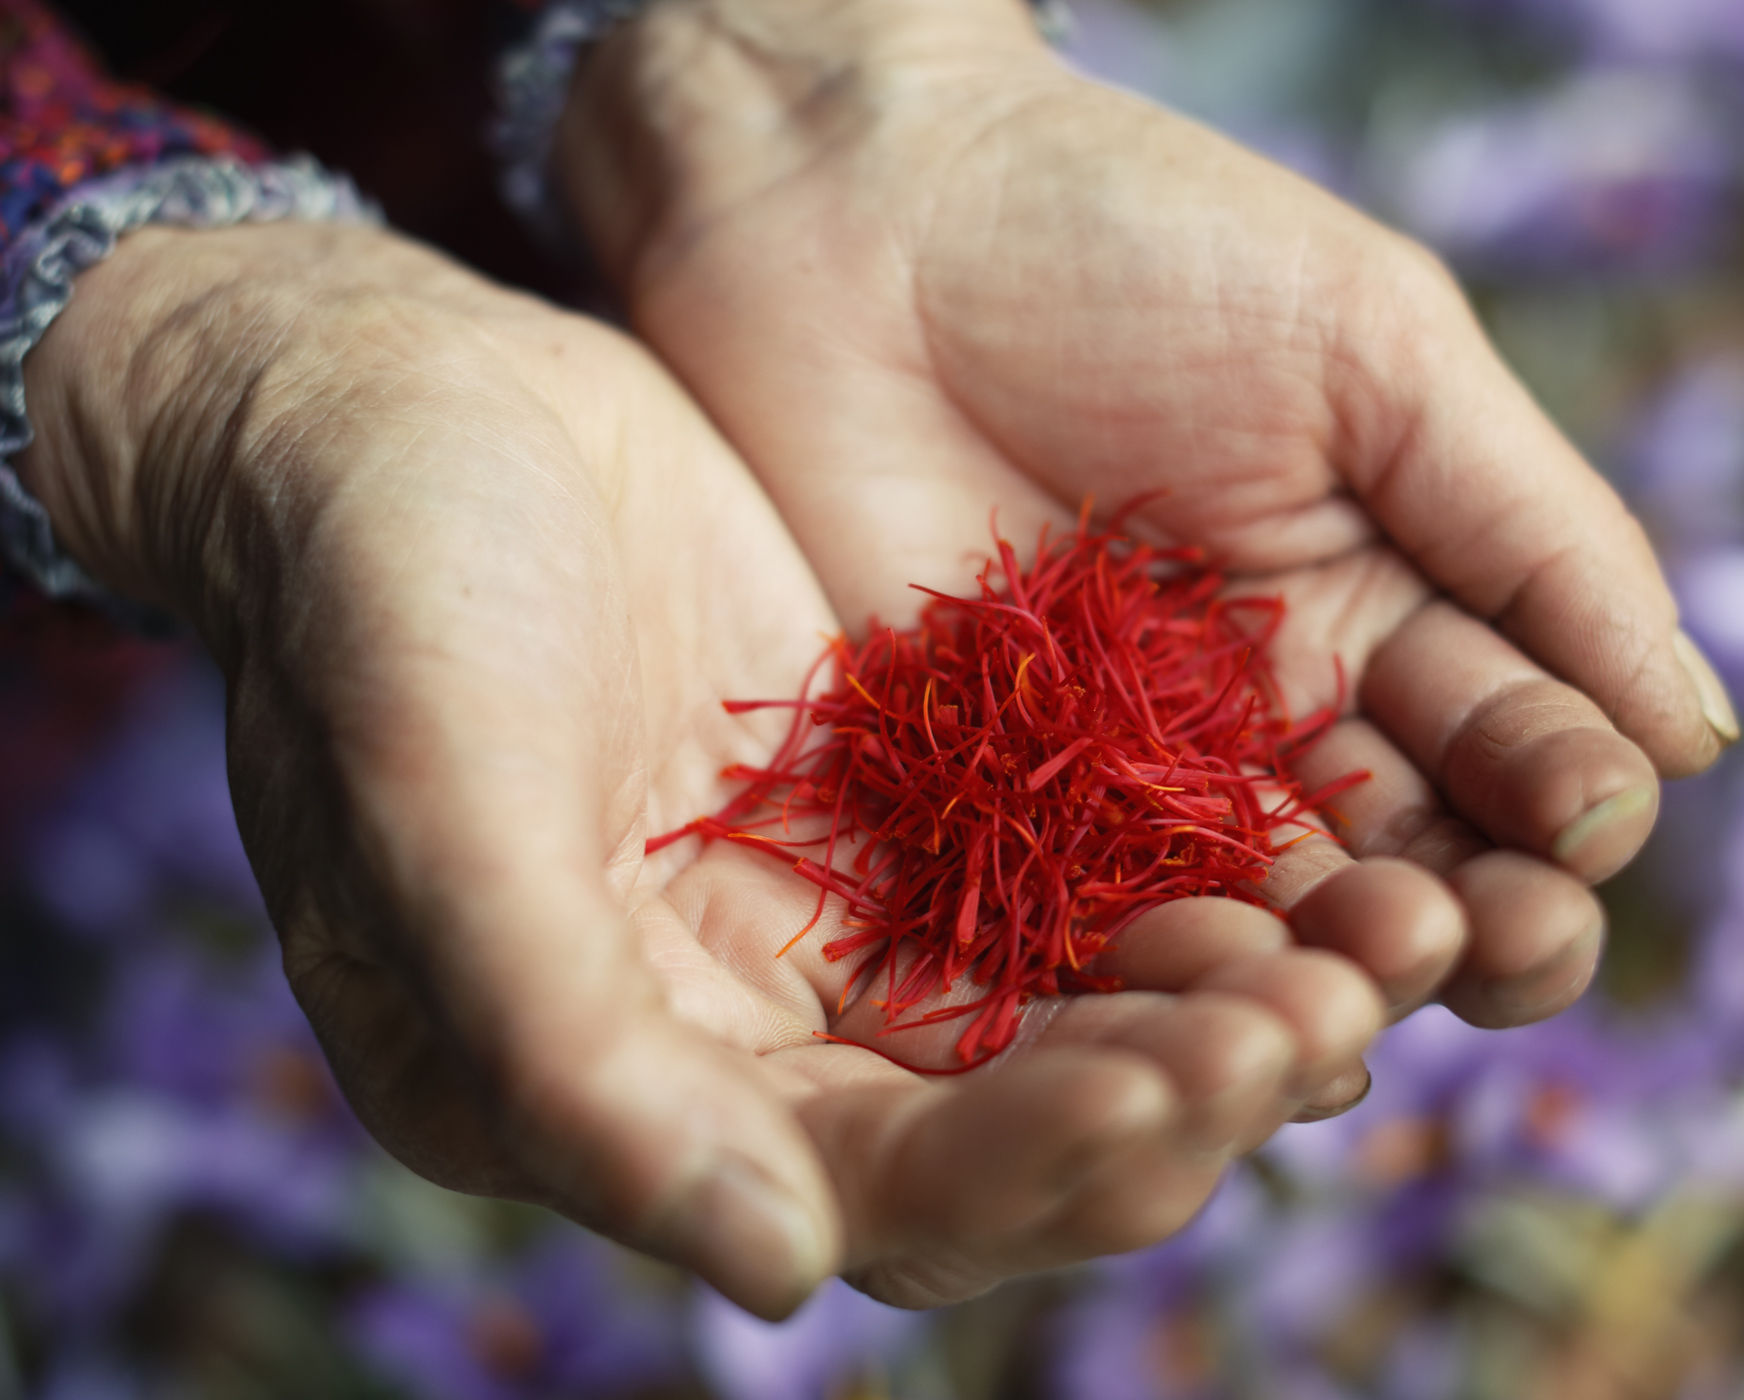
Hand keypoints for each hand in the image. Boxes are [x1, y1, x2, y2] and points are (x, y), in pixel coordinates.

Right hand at [17, 220, 1392, 1311]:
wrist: (396, 405)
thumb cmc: (372, 604)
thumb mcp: (439, 814)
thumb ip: (571, 1054)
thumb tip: (780, 1275)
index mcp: (615, 1100)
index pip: (866, 1191)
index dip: (1026, 1157)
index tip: (1170, 1086)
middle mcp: (743, 1044)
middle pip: (1003, 1130)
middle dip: (1168, 1090)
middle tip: (1317, 1023)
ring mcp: (835, 922)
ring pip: (1067, 1011)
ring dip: (1217, 1000)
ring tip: (1371, 949)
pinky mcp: (902, 804)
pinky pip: (1075, 877)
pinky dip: (1186, 880)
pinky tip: (1307, 853)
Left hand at [558, 0, 1741, 1035]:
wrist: (854, 205)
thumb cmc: (1133, 239)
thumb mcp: (1378, 352)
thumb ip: (1535, 533)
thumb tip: (1697, 733)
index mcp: (1400, 612)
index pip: (1526, 759)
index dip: (1569, 804)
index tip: (1583, 815)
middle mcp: (1283, 724)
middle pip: (1418, 876)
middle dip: (1476, 920)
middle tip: (1486, 933)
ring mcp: (1135, 785)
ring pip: (1269, 932)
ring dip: (1332, 973)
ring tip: (1357, 976)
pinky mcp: (988, 819)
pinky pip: (1091, 936)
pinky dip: (1154, 984)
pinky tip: (1198, 1001)